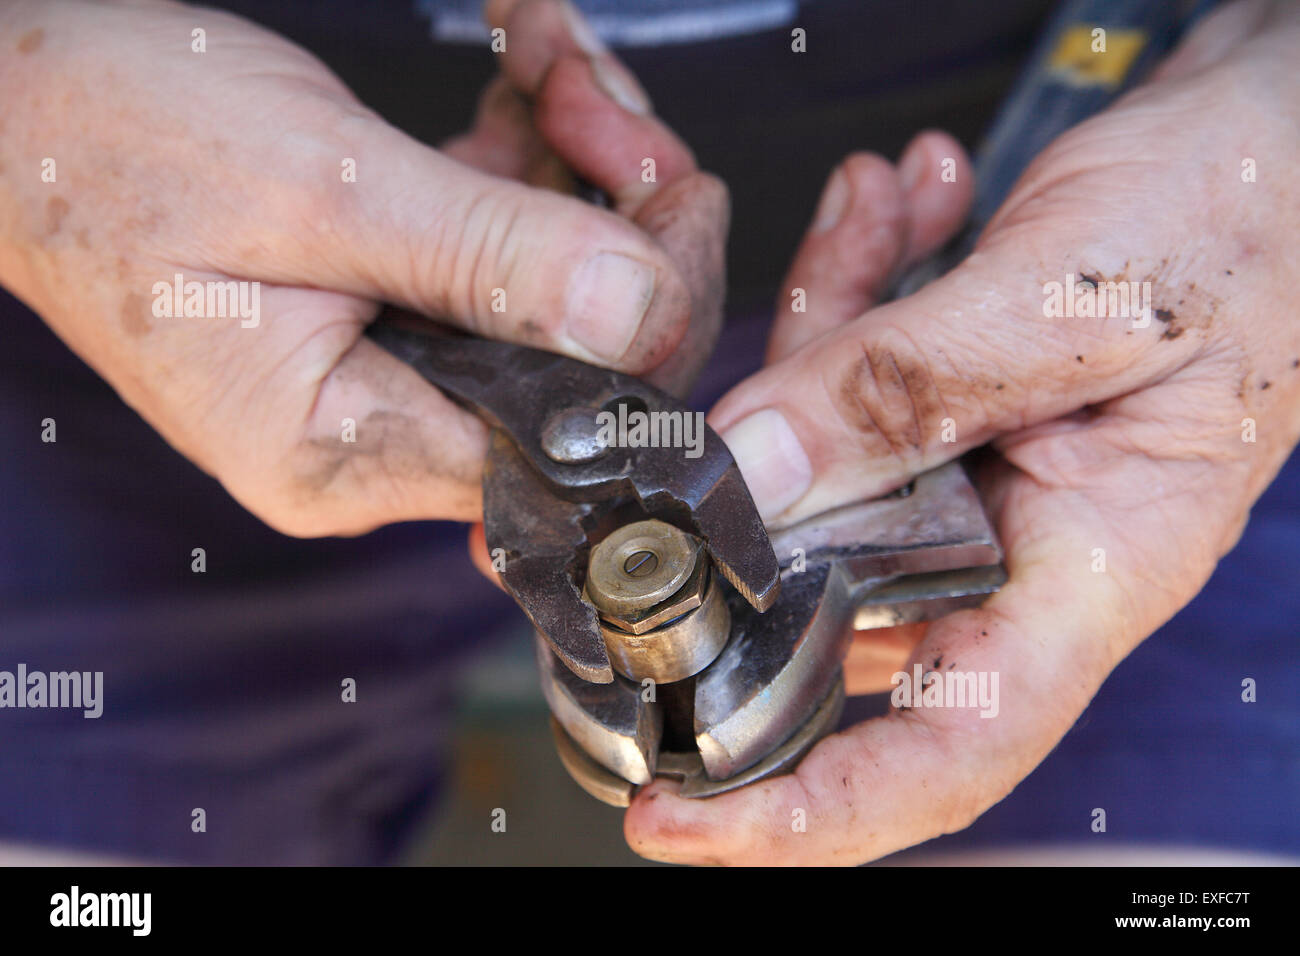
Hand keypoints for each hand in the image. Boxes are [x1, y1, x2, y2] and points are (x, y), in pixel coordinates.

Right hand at [0, 0, 723, 534]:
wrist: (14, 104)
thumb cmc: (111, 145)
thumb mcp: (318, 190)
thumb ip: (488, 258)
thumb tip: (637, 313)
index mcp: (348, 449)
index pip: (563, 437)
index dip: (648, 324)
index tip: (675, 198)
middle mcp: (378, 434)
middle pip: (570, 360)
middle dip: (616, 215)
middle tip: (599, 98)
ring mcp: (389, 373)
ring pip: (547, 292)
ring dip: (575, 163)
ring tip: (553, 60)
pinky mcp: (390, 311)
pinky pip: (497, 250)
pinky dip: (524, 158)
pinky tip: (525, 74)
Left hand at [625, 0, 1299, 864]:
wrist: (1282, 131)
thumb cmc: (1249, 213)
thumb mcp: (1078, 297)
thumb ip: (910, 386)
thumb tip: (749, 473)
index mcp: (1091, 567)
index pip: (945, 751)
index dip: (806, 810)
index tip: (672, 818)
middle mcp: (1026, 543)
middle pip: (834, 578)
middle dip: (759, 482)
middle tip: (715, 388)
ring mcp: (984, 475)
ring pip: (823, 459)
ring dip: (823, 328)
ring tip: (881, 214)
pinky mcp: (955, 406)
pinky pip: (851, 379)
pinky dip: (851, 288)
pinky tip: (895, 203)